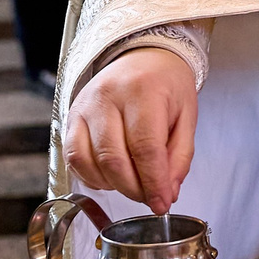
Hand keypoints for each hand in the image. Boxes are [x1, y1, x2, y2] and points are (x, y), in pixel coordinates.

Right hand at [65, 47, 198, 212]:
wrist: (143, 56)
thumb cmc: (167, 85)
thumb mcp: (187, 116)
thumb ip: (179, 157)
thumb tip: (167, 193)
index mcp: (143, 91)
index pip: (145, 148)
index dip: (153, 183)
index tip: (162, 203)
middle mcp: (108, 97)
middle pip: (114, 159)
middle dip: (134, 189)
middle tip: (150, 198)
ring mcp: (84, 106)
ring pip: (90, 162)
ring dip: (113, 185)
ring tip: (133, 184)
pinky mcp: (70, 116)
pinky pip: (73, 157)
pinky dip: (91, 176)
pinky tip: (110, 177)